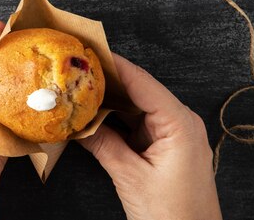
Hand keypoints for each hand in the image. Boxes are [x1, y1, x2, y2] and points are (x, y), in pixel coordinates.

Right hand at [78, 53, 221, 219]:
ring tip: (78, 89)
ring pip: (134, 106)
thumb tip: (75, 122)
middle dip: (106, 80)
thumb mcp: (130, 177)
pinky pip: (135, 123)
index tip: (88, 50)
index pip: (140, 82)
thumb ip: (102, 144)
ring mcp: (171, 134)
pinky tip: (92, 115)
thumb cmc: (172, 214)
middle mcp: (178, 122)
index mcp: (178, 123)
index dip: (113, 64)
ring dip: (108, 101)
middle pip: (137, 90)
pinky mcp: (163, 146)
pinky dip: (114, 119)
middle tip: (75, 69)